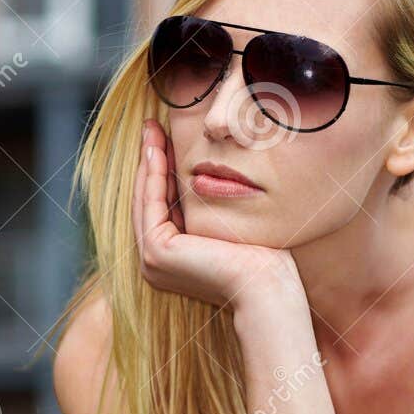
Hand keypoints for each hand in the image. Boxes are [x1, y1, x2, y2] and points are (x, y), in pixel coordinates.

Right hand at [134, 119, 303, 311]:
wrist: (267, 287)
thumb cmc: (262, 259)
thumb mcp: (227, 224)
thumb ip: (210, 207)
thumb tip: (210, 174)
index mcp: (171, 260)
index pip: (163, 206)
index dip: (163, 170)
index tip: (166, 137)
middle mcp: (155, 263)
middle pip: (149, 200)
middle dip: (151, 160)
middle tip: (151, 126)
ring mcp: (152, 260)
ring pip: (146, 199)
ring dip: (148, 161)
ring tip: (151, 129)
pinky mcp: (156, 252)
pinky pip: (151, 203)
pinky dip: (153, 173)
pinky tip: (157, 147)